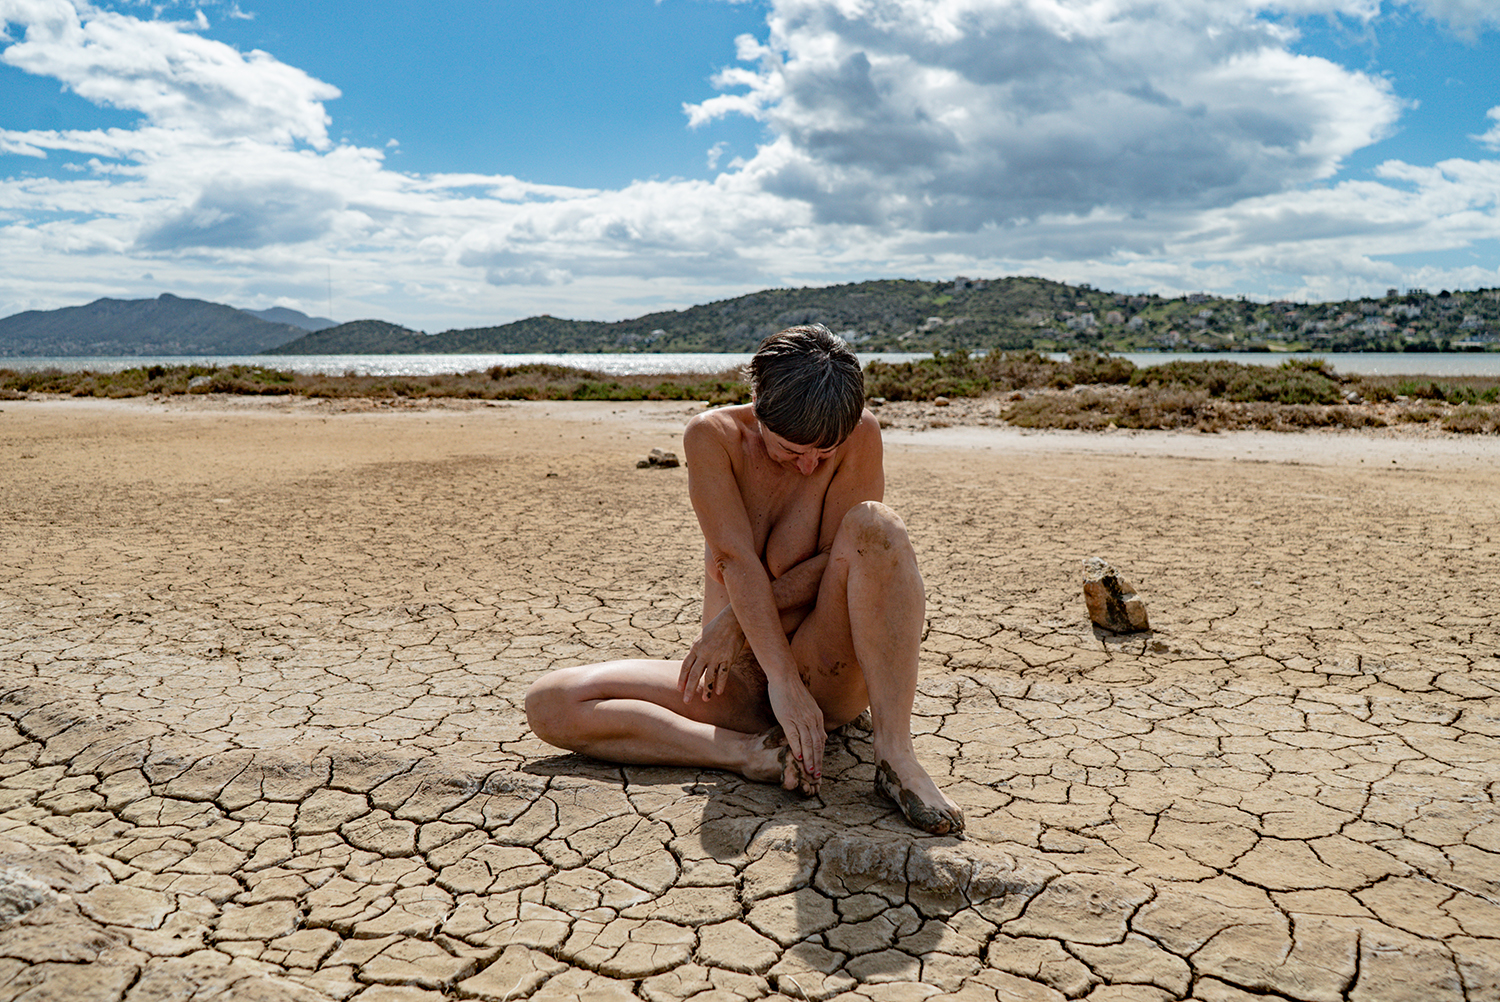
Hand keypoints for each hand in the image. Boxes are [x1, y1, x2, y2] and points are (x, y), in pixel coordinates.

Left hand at [678, 606, 744, 701]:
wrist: (731, 620)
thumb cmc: (716, 627)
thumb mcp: (702, 637)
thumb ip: (697, 650)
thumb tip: (693, 662)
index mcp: (695, 647)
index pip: (686, 666)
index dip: (682, 678)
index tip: (680, 689)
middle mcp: (704, 653)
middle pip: (695, 674)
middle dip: (690, 689)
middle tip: (686, 700)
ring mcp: (716, 656)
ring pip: (709, 677)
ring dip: (707, 690)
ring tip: (705, 700)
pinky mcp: (728, 658)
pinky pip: (723, 674)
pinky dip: (720, 683)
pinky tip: (718, 692)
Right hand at [766, 672, 824, 793]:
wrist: (785, 677)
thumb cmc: (794, 692)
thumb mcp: (810, 707)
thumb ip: (816, 723)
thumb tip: (823, 736)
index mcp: (817, 717)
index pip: (821, 741)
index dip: (821, 756)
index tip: (820, 768)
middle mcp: (811, 720)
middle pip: (817, 745)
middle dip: (817, 762)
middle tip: (817, 776)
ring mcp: (800, 719)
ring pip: (808, 743)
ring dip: (809, 759)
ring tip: (810, 772)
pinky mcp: (788, 718)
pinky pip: (794, 736)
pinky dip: (797, 748)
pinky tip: (798, 758)